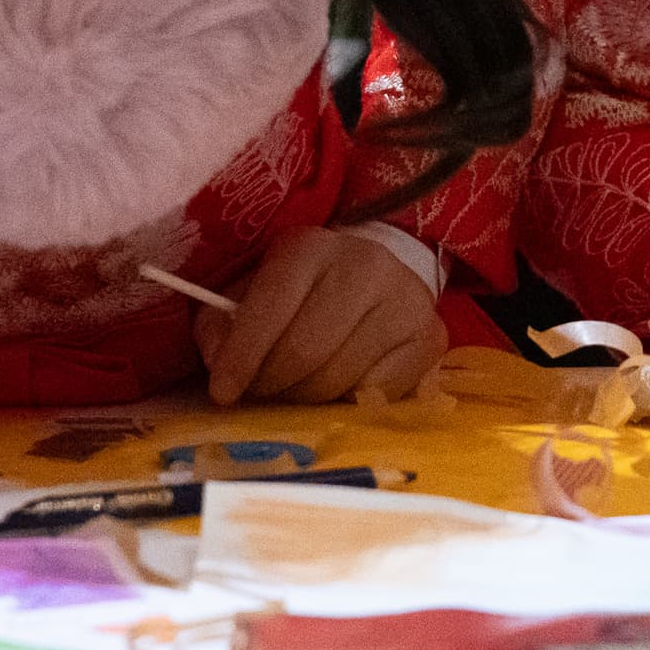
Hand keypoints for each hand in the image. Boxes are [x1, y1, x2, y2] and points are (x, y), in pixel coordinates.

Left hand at [196, 229, 442, 405]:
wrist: (377, 277)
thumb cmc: (304, 292)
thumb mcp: (255, 292)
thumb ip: (222, 323)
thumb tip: (218, 363)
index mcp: (310, 247)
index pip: (269, 309)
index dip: (241, 357)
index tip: (222, 392)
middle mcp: (364, 265)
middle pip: (304, 352)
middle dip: (272, 384)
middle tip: (261, 393)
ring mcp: (405, 302)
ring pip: (338, 380)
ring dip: (306, 398)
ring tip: (297, 388)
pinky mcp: (430, 338)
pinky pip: (376, 396)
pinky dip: (347, 402)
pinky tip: (340, 385)